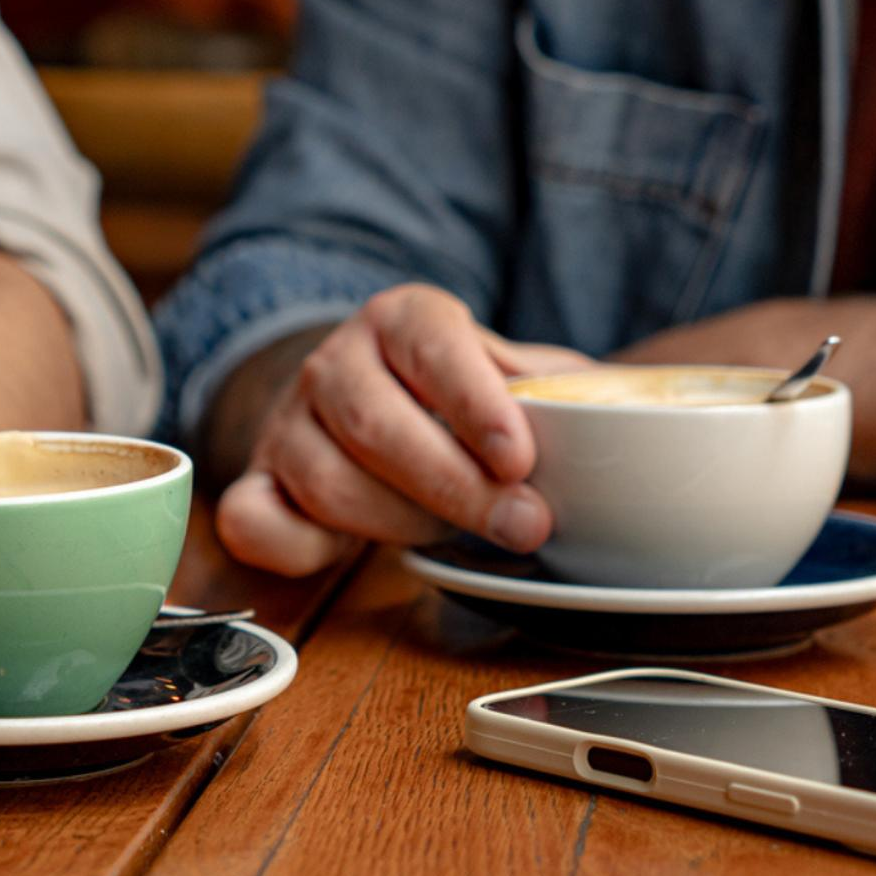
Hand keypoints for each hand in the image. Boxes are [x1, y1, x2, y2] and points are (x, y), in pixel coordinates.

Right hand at [217, 284, 592, 575]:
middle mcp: (334, 363)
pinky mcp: (258, 482)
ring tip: (456, 537)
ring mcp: (287, 424)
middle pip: (378, 426)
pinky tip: (341, 556)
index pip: (431, 345)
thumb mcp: (508, 375)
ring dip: (399, 522)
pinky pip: (251, 518)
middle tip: (523, 526)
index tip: (519, 454)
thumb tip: (624, 421)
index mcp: (402, 319)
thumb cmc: (450, 398)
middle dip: (455, 485)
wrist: (358, 401)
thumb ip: (556, 391)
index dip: (473, 400)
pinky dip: (291, 545)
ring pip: (326, 481)